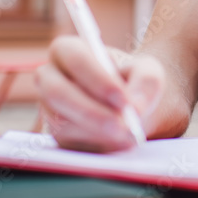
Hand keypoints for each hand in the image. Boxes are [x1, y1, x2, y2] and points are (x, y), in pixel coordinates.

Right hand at [36, 35, 164, 151]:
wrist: (132, 108)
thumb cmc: (135, 82)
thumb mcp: (149, 72)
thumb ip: (146, 82)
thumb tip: (134, 108)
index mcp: (68, 50)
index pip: (74, 57)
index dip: (97, 79)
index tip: (123, 99)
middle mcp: (50, 78)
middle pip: (57, 92)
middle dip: (91, 111)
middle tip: (123, 126)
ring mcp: (49, 109)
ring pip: (63, 123)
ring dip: (98, 132)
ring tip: (129, 135)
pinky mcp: (56, 136)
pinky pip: (69, 145)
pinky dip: (97, 147)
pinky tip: (119, 144)